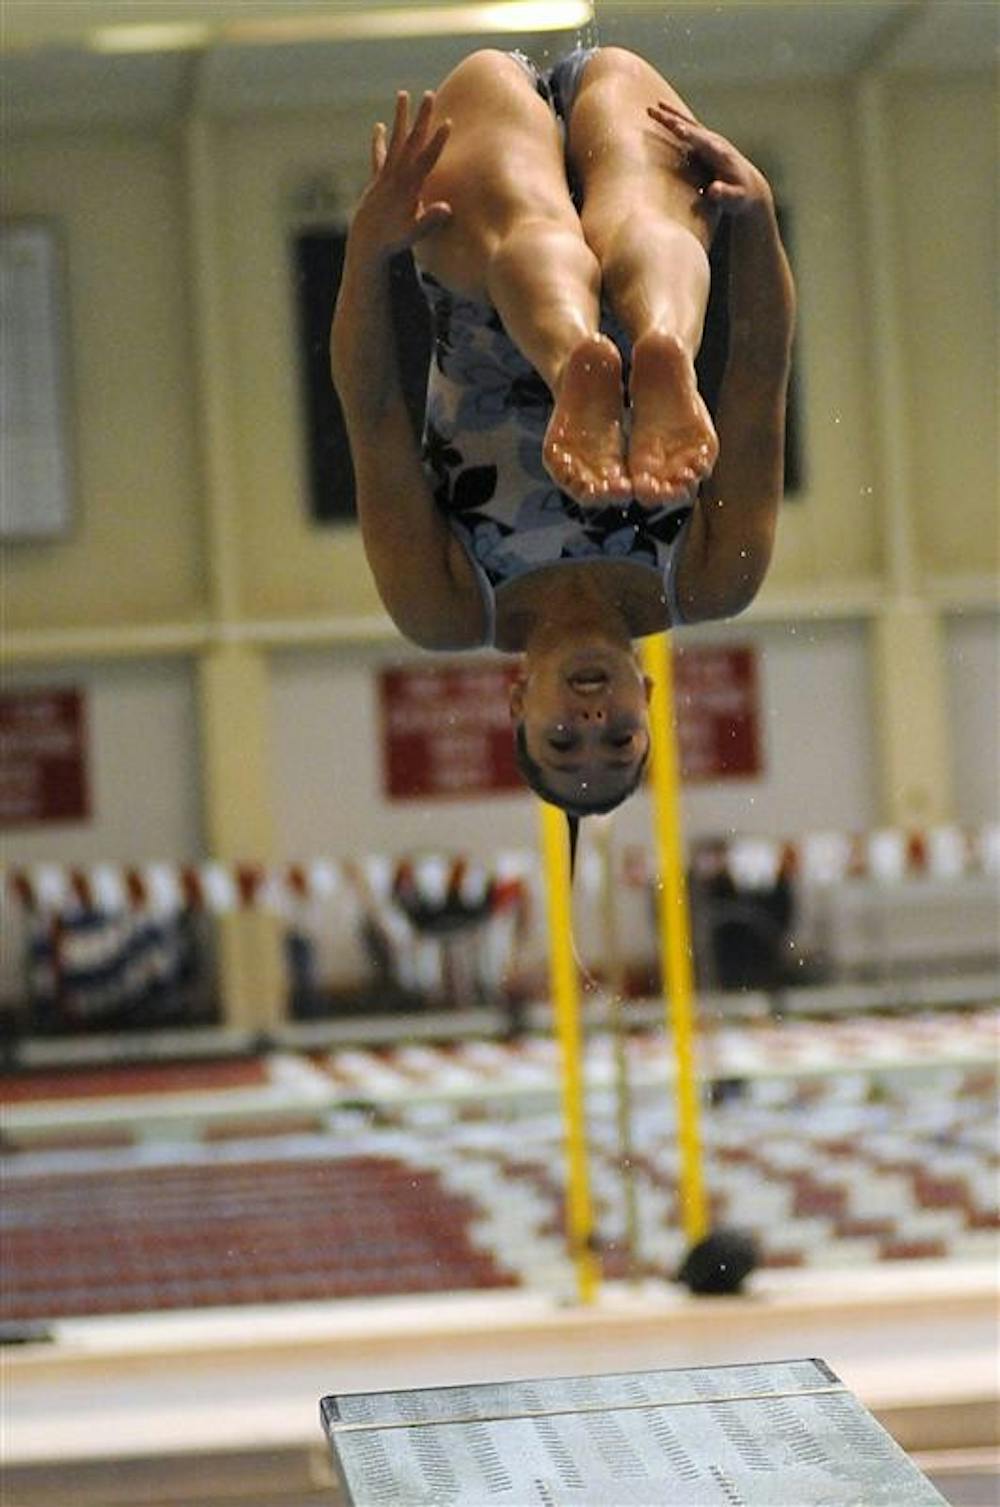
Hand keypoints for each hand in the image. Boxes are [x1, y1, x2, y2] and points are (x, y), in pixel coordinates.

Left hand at [351, 90, 452, 260]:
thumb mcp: (414, 234)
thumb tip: (447, 209)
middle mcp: (395, 176)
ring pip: (395, 141)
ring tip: (402, 94)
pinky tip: (379, 126)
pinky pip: (378, 155)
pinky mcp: (377, 180)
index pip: (426, 159)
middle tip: (429, 94)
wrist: (365, 244)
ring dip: (400, 118)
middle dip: (421, 118)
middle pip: (411, 141)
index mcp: (408, 187)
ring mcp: (384, 175)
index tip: (447, 122)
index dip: (437, 141)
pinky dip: (379, 141)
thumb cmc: (393, 241)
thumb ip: (429, 220)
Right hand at [647, 100, 772, 216]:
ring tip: (653, 107)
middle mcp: (715, 142)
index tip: (677, 129)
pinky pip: (688, 127)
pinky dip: (675, 119)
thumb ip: (725, 194)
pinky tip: (663, 113)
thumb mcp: (736, 199)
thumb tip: (713, 191)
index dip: (690, 135)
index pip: (703, 142)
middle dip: (673, 120)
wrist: (750, 187)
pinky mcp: (705, 143)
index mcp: (721, 154)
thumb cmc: (741, 196)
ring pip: (688, 123)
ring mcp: (710, 140)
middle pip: (691, 127)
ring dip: (670, 115)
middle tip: (654, 112)